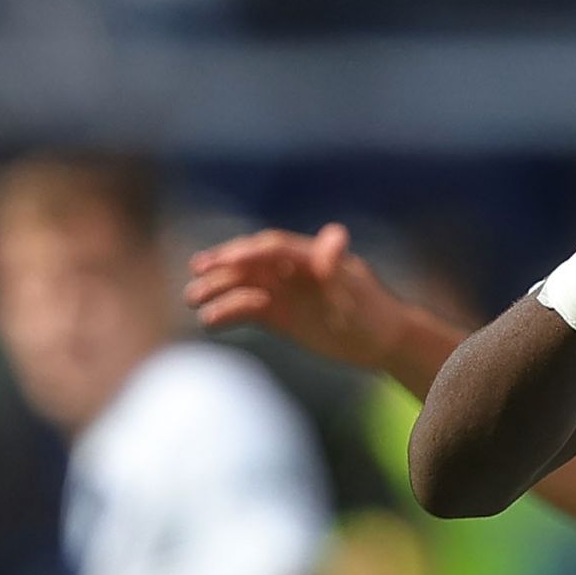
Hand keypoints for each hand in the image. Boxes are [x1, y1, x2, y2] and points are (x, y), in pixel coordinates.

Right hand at [185, 224, 413, 372]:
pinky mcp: (279, 315)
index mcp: (311, 256)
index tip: (225, 261)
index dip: (249, 252)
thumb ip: (337, 265)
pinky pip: (248, 309)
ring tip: (192, 297)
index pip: (273, 247)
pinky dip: (229, 312)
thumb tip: (334, 234)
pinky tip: (210, 319)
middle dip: (224, 265)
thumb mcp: (355, 291)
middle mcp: (293, 270)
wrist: (383, 341)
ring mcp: (285, 292)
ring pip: (244, 284)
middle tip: (197, 270)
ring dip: (219, 288)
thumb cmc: (374, 312)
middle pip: (252, 262)